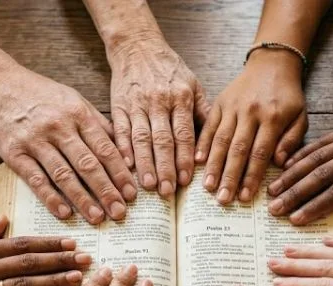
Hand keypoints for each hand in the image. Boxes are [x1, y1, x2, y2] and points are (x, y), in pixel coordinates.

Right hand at [0, 69, 136, 223]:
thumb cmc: (41, 94)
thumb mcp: (74, 100)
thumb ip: (98, 124)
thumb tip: (123, 152)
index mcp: (77, 113)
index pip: (105, 148)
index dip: (120, 173)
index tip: (132, 193)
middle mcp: (58, 127)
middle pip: (87, 164)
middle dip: (106, 190)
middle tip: (120, 212)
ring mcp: (35, 140)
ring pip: (64, 174)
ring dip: (82, 199)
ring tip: (98, 218)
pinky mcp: (14, 153)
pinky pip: (35, 179)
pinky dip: (50, 198)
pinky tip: (64, 213)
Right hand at [107, 36, 209, 198]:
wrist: (138, 46)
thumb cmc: (169, 69)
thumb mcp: (194, 83)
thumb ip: (204, 112)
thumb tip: (214, 142)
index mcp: (181, 97)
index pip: (184, 134)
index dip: (185, 158)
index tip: (187, 180)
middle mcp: (159, 102)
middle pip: (163, 140)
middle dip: (165, 168)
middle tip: (167, 191)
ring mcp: (137, 104)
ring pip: (141, 138)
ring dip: (144, 164)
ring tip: (147, 186)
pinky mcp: (118, 105)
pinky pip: (120, 130)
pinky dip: (122, 149)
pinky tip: (126, 166)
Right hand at [198, 50, 307, 203]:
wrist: (272, 63)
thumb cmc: (288, 95)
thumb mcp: (301, 116)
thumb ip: (292, 140)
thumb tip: (279, 163)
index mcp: (273, 117)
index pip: (260, 152)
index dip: (251, 176)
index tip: (245, 197)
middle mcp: (250, 112)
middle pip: (238, 149)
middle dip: (229, 177)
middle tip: (223, 199)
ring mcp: (232, 107)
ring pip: (220, 140)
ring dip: (213, 165)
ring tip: (208, 187)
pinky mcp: (219, 102)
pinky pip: (209, 126)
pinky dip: (202, 144)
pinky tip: (197, 162)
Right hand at [267, 107, 332, 241]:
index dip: (315, 207)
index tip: (296, 220)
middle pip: (321, 175)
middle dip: (295, 193)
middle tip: (275, 208)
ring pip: (315, 158)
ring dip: (291, 174)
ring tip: (272, 189)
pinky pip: (320, 143)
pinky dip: (301, 154)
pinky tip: (285, 165)